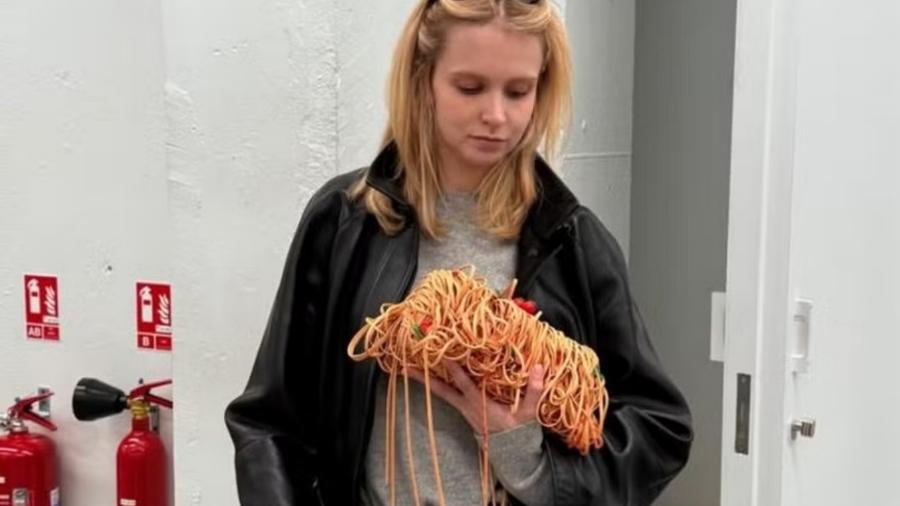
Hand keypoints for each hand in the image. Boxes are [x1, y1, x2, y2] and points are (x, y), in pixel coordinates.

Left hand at [405, 359, 544, 433]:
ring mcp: (464, 409)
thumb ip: (534, 390)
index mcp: (481, 403)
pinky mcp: (464, 410)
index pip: (464, 382)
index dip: (454, 368)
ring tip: (409, 369)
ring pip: (441, 392)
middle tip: (405, 366)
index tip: (443, 352)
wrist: (511, 454)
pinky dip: (438, 385)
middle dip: (424, 377)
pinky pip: (447, 394)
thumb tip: (539, 367)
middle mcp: (467, 405)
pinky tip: (430, 377)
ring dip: (426, 380)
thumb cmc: (519, 432)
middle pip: (441, 389)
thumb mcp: (529, 412)